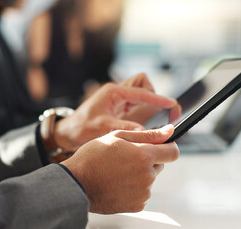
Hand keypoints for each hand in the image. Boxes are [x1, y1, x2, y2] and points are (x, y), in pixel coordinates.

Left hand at [54, 75, 176, 151]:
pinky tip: (146, 124)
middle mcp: (117, 92)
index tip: (171, 104)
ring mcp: (118, 99)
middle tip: (164, 112)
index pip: (141, 91)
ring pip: (141, 92)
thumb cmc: (81, 128)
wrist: (69, 132)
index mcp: (112, 92)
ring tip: (155, 119)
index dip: (157, 98)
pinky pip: (137, 103)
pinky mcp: (119, 107)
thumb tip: (145, 131)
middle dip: (153, 95)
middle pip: (143, 84)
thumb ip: (124, 127)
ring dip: (150, 103)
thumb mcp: (102, 128)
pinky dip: (145, 111)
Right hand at [61, 125, 178, 213]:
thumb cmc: (92, 158)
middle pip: (160, 165)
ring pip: (150, 179)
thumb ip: (147, 134)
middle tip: (126, 158)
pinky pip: (142, 193)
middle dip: (148, 160)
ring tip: (117, 171)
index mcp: (144, 156)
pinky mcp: (137, 205)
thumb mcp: (118, 137)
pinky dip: (133, 188)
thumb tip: (169, 131)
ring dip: (139, 174)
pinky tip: (117, 183)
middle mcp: (147, 176)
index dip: (168, 147)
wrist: (76, 183)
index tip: (160, 146)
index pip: (173, 152)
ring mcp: (143, 193)